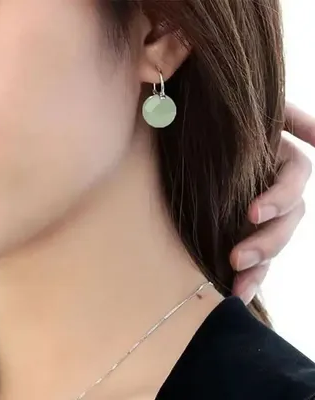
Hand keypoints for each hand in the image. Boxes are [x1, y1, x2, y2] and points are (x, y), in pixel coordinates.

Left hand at [231, 102, 314, 303]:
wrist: (190, 129)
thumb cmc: (220, 119)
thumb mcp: (259, 113)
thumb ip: (291, 120)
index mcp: (282, 159)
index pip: (295, 182)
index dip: (279, 198)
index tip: (252, 213)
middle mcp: (276, 188)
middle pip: (289, 221)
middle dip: (267, 242)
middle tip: (237, 258)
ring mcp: (261, 211)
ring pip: (274, 244)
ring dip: (261, 268)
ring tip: (237, 288)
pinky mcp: (242, 229)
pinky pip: (256, 256)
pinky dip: (254, 276)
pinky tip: (239, 294)